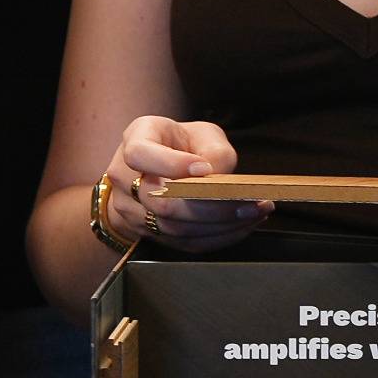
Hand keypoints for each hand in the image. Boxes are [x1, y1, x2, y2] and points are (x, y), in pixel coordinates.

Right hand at [107, 116, 261, 248]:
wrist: (160, 167)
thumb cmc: (184, 145)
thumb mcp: (203, 134)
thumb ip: (214, 150)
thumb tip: (217, 178)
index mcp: (136, 139)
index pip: (139, 154)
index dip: (170, 164)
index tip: (203, 169)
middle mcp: (124, 177)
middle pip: (160, 202)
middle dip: (210, 206)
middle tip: (249, 202)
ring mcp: (129, 209)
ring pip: (173, 227)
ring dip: (219, 225)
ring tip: (253, 213)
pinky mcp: (145, 233)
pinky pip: (182, 242)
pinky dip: (216, 237)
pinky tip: (241, 226)